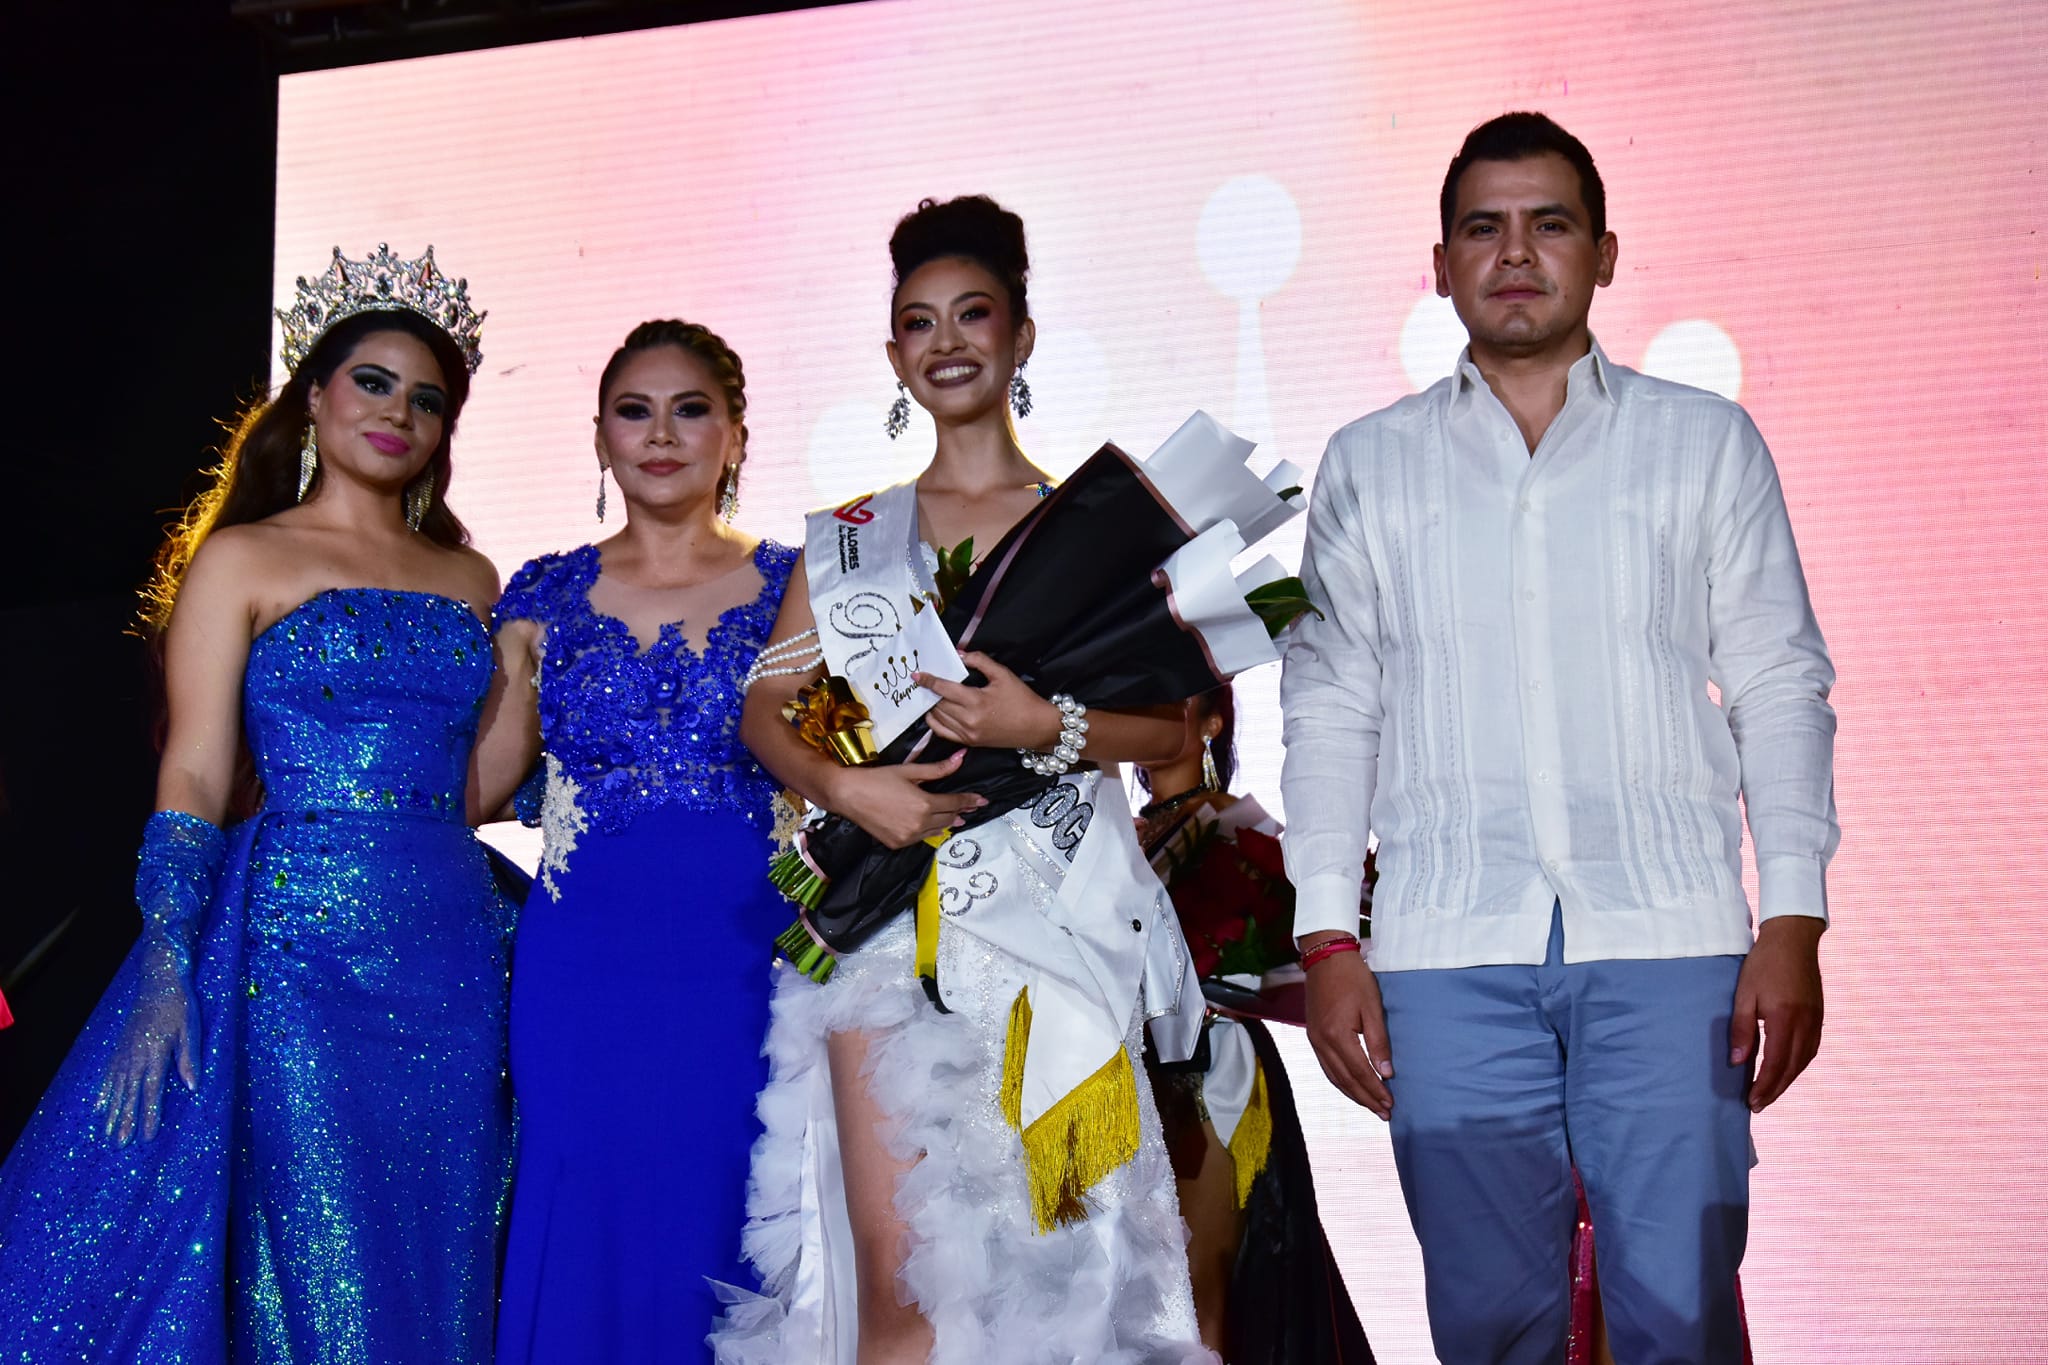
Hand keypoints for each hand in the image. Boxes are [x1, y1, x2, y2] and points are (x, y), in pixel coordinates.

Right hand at [96, 944, 200, 1143]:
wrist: (158, 979)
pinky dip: (104, 1092)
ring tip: (106, 1134)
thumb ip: (189, 1059)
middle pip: (129, 1095)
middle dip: (125, 1121)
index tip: (147, 1136)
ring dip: (112, 1112)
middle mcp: (135, 1055)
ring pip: (116, 1088)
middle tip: (119, 1146)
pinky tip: (99, 1107)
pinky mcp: (119, 1047)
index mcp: (155, 1052)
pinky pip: (108, 1074)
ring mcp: (124, 1051)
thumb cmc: (180, 1003)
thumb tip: (192, 1088)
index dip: (150, 1114)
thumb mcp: (191, 1028)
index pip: (152, 1090)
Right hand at [829, 749, 986, 848]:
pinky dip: (928, 831)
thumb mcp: (909, 770)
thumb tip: (961, 758)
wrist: (848, 795)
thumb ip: (938, 769)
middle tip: (971, 807)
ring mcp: (908, 837)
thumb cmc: (877, 778)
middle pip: (948, 818)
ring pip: (936, 831)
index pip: (955, 803)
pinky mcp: (897, 844)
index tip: (982, 800)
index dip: (970, 800)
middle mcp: (920, 824)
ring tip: (956, 818)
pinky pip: (921, 838)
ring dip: (946, 822)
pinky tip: (931, 825)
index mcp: (925, 804)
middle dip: (960, 811)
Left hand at [916, 651, 1060, 750]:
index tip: (917, 675)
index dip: (929, 681)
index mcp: (977, 701)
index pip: (944, 689)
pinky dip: (935, 722)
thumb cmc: (1022, 700)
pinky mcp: (970, 742)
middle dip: (929, 692)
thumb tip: (959, 655)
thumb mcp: (1003, 674)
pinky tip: (935, 712)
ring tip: (930, 695)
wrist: (1037, 727)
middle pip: (938, 704)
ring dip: (931, 706)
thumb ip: (979, 661)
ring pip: (938, 719)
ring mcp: (968, 734)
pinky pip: (943, 733)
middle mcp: (969, 720)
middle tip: (925, 682)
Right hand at [1302, 940, 1393, 1119]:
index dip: (1376, 1090)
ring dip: (1353, 1094)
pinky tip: (1350, 1087)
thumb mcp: (1372, 1006)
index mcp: (1338, 1035)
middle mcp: (1322, 1042)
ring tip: (1370, 1106)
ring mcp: (1314, 1040)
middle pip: (1346, 1080)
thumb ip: (1378, 1041)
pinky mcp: (1313, 1036)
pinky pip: (1326, 1067)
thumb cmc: (1353, 978)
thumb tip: (1386, 1072)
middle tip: (1384, 1113)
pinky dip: (1340, 1081)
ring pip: (1334, 1077)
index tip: (1391, 1103)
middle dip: (1366, 1098)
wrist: (1325, 957)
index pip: (1361, 1072)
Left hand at [1730, 914, 1824, 1111]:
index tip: (1752, 1101)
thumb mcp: (1744, 994)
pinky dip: (1798, 1064)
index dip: (1764, 1086)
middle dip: (1775, 1089)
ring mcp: (1815, 1020)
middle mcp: (1805, 1024)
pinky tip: (1788, 1069)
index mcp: (1784, 1018)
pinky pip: (1810, 1049)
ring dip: (1787, 1080)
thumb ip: (1741, 1028)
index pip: (1775, 1063)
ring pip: (1803, 1061)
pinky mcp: (1818, 1016)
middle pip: (1792, 1068)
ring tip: (1770, 1092)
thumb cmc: (1763, 963)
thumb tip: (1737, 1061)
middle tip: (1758, 1105)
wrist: (1793, 939)